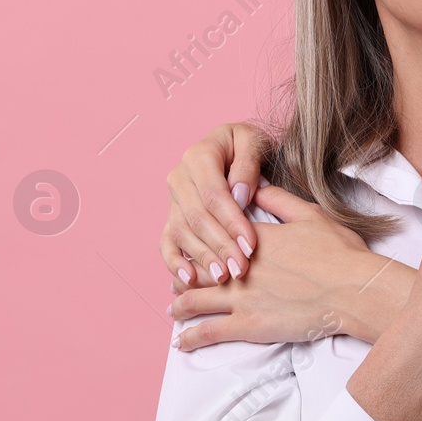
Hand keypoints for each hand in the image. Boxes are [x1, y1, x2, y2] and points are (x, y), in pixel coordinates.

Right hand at [160, 122, 269, 286]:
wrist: (234, 145)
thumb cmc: (247, 144)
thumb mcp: (254, 141)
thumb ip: (248, 164)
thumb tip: (240, 196)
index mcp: (199, 156)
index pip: (214, 195)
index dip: (231, 222)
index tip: (250, 245)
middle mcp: (179, 177)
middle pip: (197, 217)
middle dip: (220, 246)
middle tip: (240, 268)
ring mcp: (173, 199)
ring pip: (182, 232)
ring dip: (202, 258)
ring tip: (223, 278)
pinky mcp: (172, 216)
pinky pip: (167, 242)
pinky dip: (174, 262)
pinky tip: (189, 279)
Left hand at [169, 186, 396, 351]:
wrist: (353, 289)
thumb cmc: (339, 252)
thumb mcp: (311, 215)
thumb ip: (278, 200)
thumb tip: (255, 186)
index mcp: (254, 238)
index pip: (214, 237)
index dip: (201, 243)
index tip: (195, 248)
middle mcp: (240, 266)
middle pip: (198, 269)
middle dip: (183, 274)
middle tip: (178, 280)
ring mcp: (241, 297)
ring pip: (194, 301)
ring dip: (180, 304)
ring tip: (174, 308)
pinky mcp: (248, 325)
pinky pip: (207, 332)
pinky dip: (189, 338)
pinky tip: (180, 343)